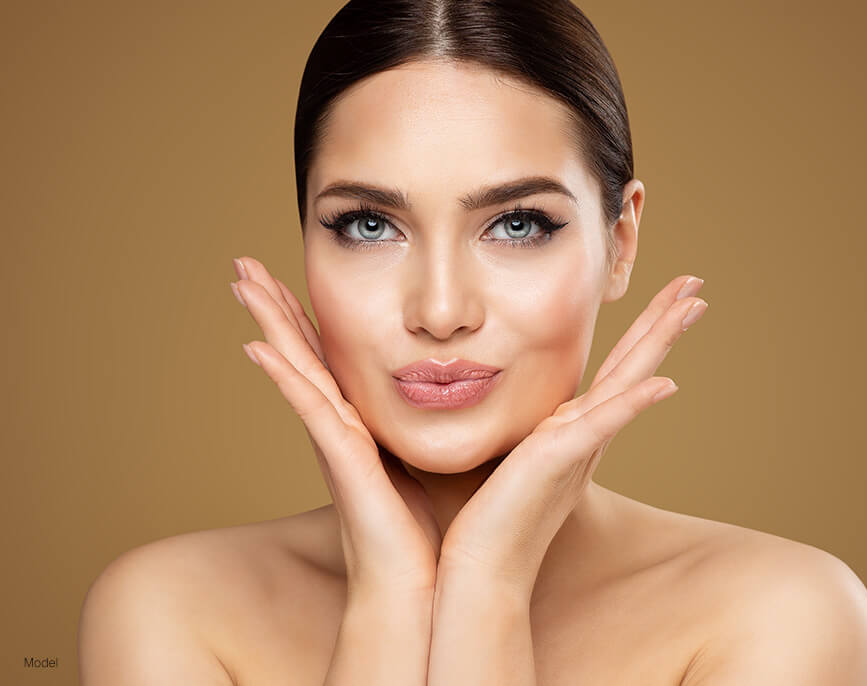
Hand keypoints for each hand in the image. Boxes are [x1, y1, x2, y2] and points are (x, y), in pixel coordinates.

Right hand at [229, 256, 441, 599]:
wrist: (418, 588)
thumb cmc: (426, 532)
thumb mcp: (427, 461)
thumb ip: (427, 429)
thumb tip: (455, 399)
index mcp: (357, 425)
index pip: (326, 359)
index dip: (304, 318)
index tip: (287, 277)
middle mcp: (337, 427)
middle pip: (300, 352)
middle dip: (274, 305)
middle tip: (244, 262)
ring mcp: (335, 441)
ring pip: (296, 368)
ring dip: (269, 323)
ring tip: (241, 281)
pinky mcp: (342, 459)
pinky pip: (309, 408)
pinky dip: (283, 376)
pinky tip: (258, 345)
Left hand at [438, 274, 707, 594]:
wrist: (481, 566)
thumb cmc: (489, 516)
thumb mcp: (510, 456)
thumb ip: (524, 431)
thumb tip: (508, 402)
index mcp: (573, 430)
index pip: (614, 372)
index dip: (640, 334)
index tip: (662, 299)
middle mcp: (585, 434)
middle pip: (633, 366)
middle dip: (662, 323)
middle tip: (694, 283)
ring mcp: (579, 446)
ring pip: (628, 382)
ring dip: (660, 342)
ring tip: (692, 304)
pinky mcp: (561, 460)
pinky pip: (605, 424)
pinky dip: (635, 403)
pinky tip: (665, 383)